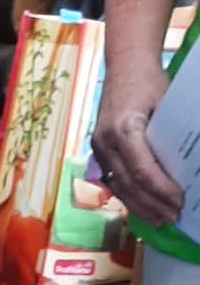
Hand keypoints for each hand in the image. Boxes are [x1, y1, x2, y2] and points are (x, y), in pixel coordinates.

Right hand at [92, 64, 182, 226]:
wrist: (125, 65)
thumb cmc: (149, 81)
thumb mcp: (167, 105)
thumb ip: (171, 138)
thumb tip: (187, 168)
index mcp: (124, 128)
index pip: (143, 170)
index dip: (161, 190)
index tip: (179, 201)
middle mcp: (106, 142)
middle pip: (130, 185)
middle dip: (153, 204)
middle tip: (173, 217)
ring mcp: (99, 149)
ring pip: (119, 188)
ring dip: (141, 207)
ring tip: (160, 220)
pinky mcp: (98, 152)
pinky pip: (114, 181)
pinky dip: (130, 197)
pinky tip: (143, 207)